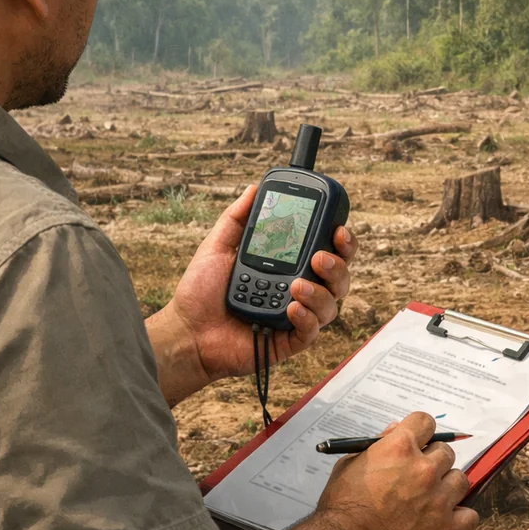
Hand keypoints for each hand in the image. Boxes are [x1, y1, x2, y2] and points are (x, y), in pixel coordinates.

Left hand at [144, 186, 357, 402]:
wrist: (187, 330)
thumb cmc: (200, 292)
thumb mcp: (217, 246)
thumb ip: (238, 217)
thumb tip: (254, 189)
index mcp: (287, 265)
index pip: (327, 251)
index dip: (341, 241)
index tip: (338, 229)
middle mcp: (297, 289)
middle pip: (339, 276)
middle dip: (339, 265)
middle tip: (320, 257)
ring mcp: (295, 315)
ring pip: (331, 304)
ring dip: (321, 292)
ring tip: (296, 286)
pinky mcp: (289, 341)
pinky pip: (312, 331)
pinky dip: (307, 318)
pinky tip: (291, 308)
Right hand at [270, 412, 478, 529]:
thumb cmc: (344, 506)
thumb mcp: (351, 464)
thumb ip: (378, 444)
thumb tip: (396, 430)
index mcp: (399, 447)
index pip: (426, 422)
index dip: (421, 430)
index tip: (420, 439)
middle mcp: (424, 468)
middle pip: (445, 451)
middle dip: (433, 460)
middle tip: (419, 475)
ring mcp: (438, 498)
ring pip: (460, 479)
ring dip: (447, 486)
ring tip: (430, 497)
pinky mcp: (447, 527)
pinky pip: (470, 515)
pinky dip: (459, 517)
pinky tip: (443, 518)